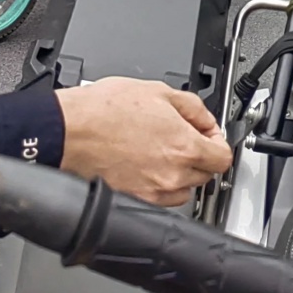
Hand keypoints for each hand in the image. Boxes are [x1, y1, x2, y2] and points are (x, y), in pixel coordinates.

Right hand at [58, 77, 231, 206]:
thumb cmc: (104, 110)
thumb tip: (204, 119)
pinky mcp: (134, 202)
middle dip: (198, 155)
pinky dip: (158, 186)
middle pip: (205, 175)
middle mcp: (172, 175)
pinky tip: (143, 165)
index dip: (218, 142)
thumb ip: (192, 107)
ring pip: (183, 190)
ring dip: (179, 173)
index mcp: (184, 146)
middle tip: (180, 137)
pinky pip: (159, 200)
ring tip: (159, 151)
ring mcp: (153, 193)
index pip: (223, 158)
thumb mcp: (158, 90)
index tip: (208, 134)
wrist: (69, 131)